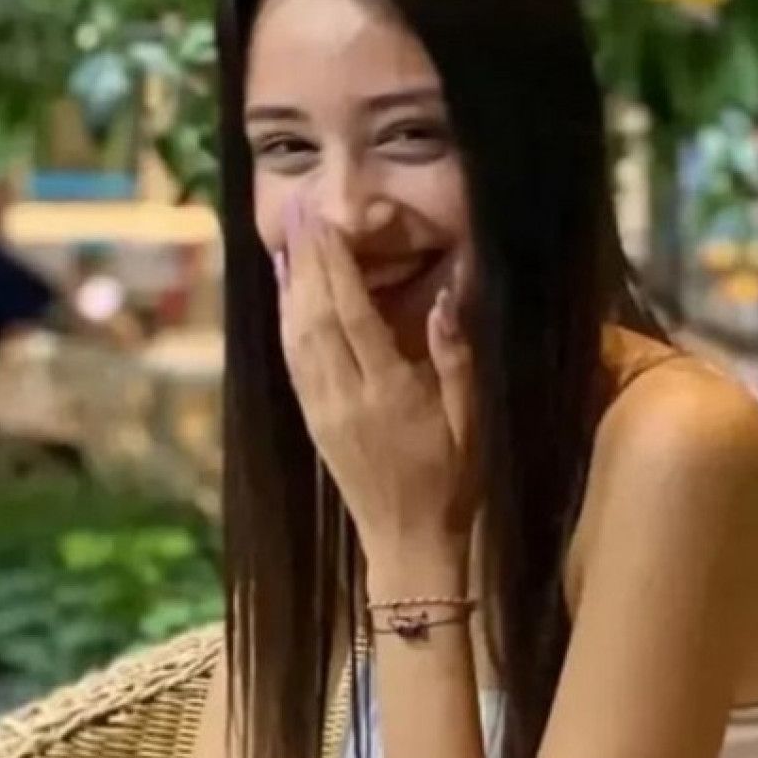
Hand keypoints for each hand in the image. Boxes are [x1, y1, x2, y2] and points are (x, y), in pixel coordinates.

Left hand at [275, 198, 475, 561]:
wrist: (408, 546)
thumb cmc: (452, 483)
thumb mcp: (471, 423)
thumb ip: (457, 361)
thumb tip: (447, 300)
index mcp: (388, 394)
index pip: (353, 316)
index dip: (336, 265)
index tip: (327, 222)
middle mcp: (345, 397)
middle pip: (317, 317)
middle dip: (308, 260)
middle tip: (300, 211)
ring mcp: (322, 410)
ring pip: (296, 336)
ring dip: (290, 285)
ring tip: (287, 240)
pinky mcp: (313, 421)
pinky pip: (292, 362)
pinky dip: (286, 321)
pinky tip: (287, 295)